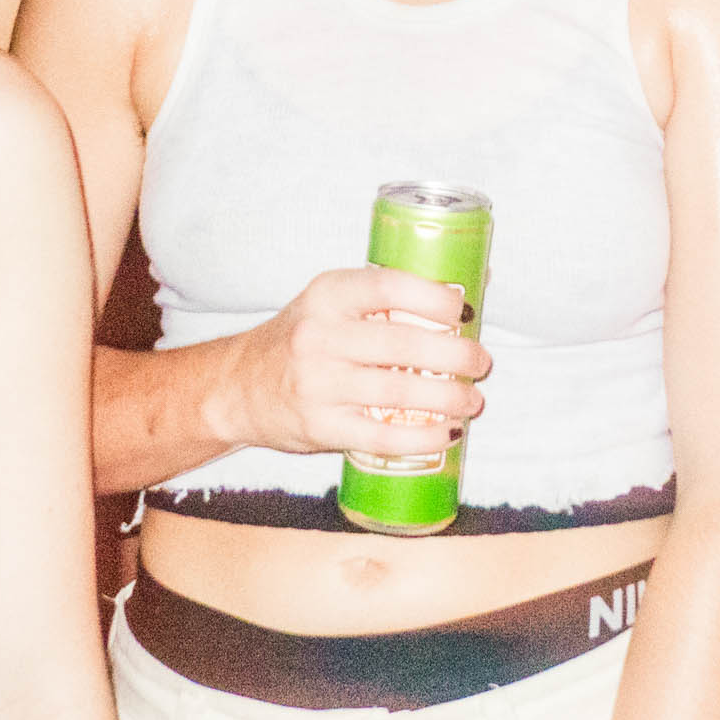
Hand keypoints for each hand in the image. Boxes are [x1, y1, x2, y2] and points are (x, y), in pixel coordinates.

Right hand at [227, 266, 491, 458]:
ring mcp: (318, 384)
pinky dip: (421, 438)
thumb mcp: (331, 301)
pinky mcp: (320, 427)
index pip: (388, 286)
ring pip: (398, 394)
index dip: (434, 298)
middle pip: (402, 346)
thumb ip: (386, 296)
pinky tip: (447, 433)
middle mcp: (319, 336)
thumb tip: (472, 281)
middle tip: (480, 362)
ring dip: (447, 399)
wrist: (238, 386)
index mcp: (328, 294)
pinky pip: (381, 438)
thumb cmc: (301, 337)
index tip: (465, 310)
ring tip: (472, 400)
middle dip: (454, 356)